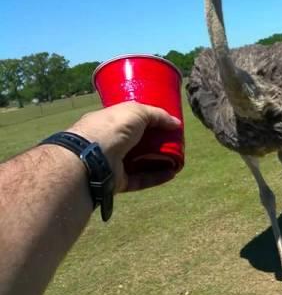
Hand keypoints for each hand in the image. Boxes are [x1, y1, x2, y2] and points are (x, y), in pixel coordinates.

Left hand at [67, 101, 181, 192]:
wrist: (92, 159)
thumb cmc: (111, 128)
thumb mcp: (136, 111)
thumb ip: (157, 115)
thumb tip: (176, 123)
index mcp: (108, 122)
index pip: (129, 120)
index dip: (147, 121)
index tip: (165, 124)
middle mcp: (109, 142)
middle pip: (137, 143)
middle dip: (155, 142)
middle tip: (174, 142)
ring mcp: (113, 163)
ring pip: (139, 163)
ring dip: (158, 161)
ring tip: (176, 159)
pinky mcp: (118, 182)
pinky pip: (141, 180)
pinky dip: (157, 177)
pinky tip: (172, 173)